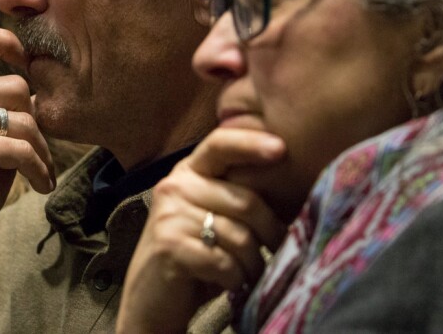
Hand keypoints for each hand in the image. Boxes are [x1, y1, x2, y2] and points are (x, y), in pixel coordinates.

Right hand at [0, 26, 55, 312]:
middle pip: (15, 85)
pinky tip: (41, 186)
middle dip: (36, 120)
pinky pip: (25, 148)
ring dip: (42, 150)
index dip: (2, 39)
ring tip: (39, 172)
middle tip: (38, 152)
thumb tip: (38, 88)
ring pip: (26, 118)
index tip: (25, 58)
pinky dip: (40, 170)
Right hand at [116, 128, 287, 333]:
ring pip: (240, 237)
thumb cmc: (193, 254)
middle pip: (245, 201)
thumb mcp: (211, 215)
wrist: (151, 297)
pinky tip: (228, 283)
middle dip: (270, 233)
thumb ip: (235, 195)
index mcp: (188, 172)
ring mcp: (169, 215)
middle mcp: (174, 186)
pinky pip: (225, 262)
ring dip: (253, 264)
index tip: (282, 148)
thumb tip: (291, 186)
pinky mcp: (169, 246)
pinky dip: (235, 279)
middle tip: (275, 252)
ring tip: (247, 274)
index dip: (250, 144)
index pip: (219, 144)